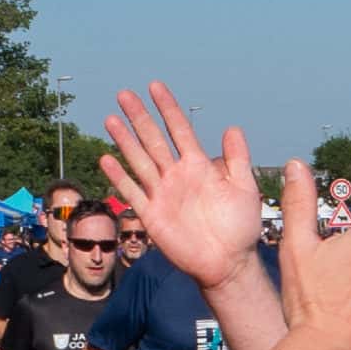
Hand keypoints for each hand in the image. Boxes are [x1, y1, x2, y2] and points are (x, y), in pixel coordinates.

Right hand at [101, 85, 266, 290]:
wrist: (228, 263)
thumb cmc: (240, 227)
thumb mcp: (244, 188)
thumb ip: (238, 159)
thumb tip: (232, 128)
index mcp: (199, 166)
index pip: (179, 130)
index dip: (168, 108)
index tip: (155, 87)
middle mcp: (177, 175)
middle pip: (153, 140)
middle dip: (139, 117)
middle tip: (124, 94)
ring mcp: (162, 194)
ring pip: (139, 161)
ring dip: (125, 140)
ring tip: (111, 119)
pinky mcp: (152, 215)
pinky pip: (133, 192)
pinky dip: (119, 176)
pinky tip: (106, 159)